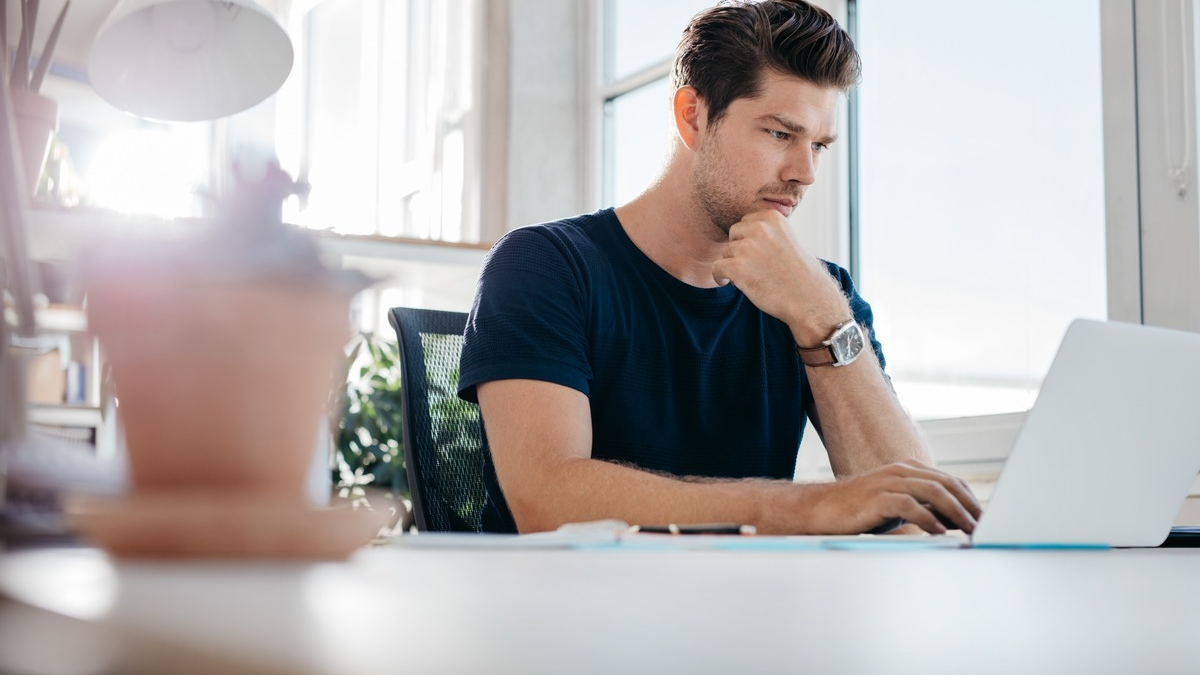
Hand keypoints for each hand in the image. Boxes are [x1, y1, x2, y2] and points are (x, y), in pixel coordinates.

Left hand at [710, 210, 848, 343]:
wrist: (809, 299)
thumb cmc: (800, 273)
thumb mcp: (788, 239)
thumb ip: (767, 231)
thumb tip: (743, 232)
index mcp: (772, 217)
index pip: (747, 222)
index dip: (750, 239)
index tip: (758, 253)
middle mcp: (759, 227)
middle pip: (733, 235)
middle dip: (740, 250)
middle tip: (754, 266)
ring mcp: (747, 247)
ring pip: (726, 253)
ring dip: (734, 265)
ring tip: (753, 277)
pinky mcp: (737, 267)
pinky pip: (716, 268)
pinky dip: (720, 277)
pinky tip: (729, 283)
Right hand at [801, 461, 982, 534]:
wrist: (822, 510)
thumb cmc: (861, 510)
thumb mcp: (897, 507)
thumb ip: (923, 507)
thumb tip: (955, 519)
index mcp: (907, 470)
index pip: (948, 480)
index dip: (970, 498)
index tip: (984, 517)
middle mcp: (900, 471)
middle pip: (945, 483)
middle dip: (968, 504)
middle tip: (984, 524)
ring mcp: (888, 482)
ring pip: (932, 491)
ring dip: (955, 511)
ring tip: (969, 528)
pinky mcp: (876, 498)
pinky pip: (908, 505)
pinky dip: (927, 519)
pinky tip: (939, 532)